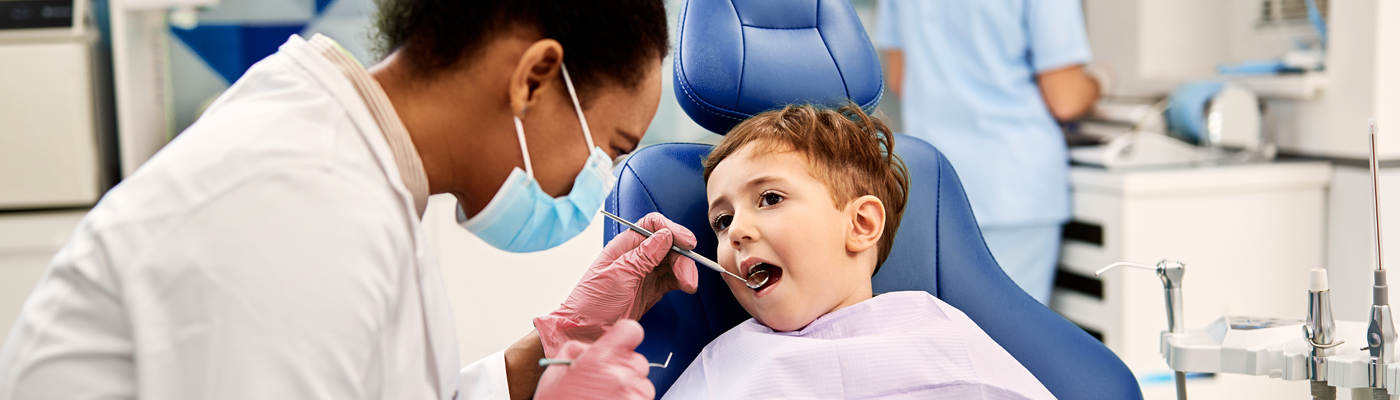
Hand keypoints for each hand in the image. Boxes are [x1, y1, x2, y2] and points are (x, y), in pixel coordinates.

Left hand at [534, 212, 698, 355]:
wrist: (584, 331)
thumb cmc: (591, 303)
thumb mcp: (618, 276)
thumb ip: (643, 256)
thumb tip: (665, 236)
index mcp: (624, 246)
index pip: (652, 225)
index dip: (672, 230)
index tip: (687, 242)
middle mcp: (635, 256)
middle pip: (668, 245)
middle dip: (682, 256)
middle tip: (688, 274)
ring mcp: (644, 273)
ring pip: (672, 262)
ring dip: (685, 270)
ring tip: (689, 285)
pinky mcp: (651, 289)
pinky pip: (672, 279)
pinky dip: (682, 281)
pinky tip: (686, 286)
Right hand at [535, 320, 654, 399]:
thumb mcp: (557, 370)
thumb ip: (579, 350)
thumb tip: (593, 346)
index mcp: (600, 358)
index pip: (631, 331)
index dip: (625, 337)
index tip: (618, 345)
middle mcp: (620, 375)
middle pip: (638, 360)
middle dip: (624, 368)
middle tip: (605, 381)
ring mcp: (632, 394)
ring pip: (643, 382)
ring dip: (629, 388)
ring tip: (606, 397)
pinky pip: (642, 398)